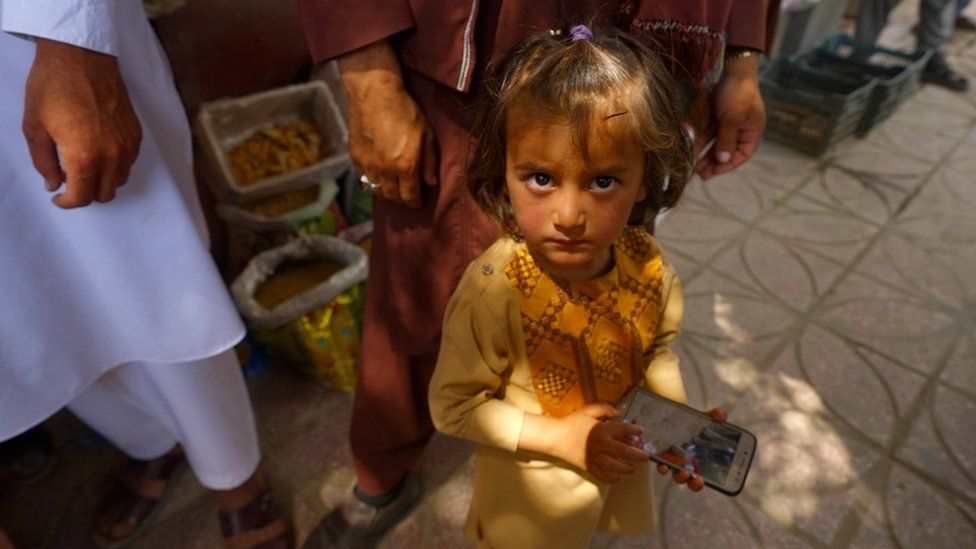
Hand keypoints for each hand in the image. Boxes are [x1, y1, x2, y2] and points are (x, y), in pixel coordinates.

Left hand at [22, 39, 141, 207]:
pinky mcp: (136, 133)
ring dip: (103, 180)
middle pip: (105, 194)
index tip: (58, 197)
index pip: (81, 197)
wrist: (81, 56)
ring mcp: (127, 144)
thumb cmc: (54, 85)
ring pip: (120, 180)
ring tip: (85, 166)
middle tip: (70, 182)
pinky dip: (116, 165)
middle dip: (86, 193)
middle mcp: (111, 154)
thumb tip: (53, 183)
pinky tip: (99, 151)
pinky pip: (129, 162)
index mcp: (84, 156)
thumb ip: (43, 162)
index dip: (66, 202)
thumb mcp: (34, 126)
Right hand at [338, 40, 437, 208]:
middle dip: (402, 200)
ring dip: (386, 193)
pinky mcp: (355, 157)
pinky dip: (371, 182)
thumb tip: (431, 183)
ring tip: (393, 188)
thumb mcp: (426, 134)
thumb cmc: (405, 110)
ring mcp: (367, 164)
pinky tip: (378, 177)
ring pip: (376, 191)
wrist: (375, 92)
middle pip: (392, 197)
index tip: (418, 202)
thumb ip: (429, 162)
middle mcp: (385, 170)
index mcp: (405, 166)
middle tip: (407, 196)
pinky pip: (363, 179)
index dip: (415, 203)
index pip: (410, 196)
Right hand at [548, 403, 649, 483]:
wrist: (555, 437)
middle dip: (637, 454)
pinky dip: (610, 479)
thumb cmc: (572, 422)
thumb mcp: (587, 410)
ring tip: (632, 469)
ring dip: (625, 469)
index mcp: (601, 429)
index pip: (623, 430)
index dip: (634, 431)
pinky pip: (601, 475)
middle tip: (646, 457)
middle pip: (623, 451)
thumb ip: (604, 408)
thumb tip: (619, 412)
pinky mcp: (587, 466)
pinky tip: (617, 478)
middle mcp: (599, 444)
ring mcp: (593, 456)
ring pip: (614, 466)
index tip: (641, 431)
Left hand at [656, 407, 726, 491]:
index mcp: (693, 462)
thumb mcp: (704, 418)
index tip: (700, 481)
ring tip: (666, 467)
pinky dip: (653, 456)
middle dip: (684, 479)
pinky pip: (654, 457)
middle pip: (681, 478)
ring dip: (665, 469)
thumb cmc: (692, 422)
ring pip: (666, 470)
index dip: (697, 483)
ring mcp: (666, 457)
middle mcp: (679, 463)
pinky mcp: (655, 449)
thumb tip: (721, 415)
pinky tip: (655, 455)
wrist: (672, 414)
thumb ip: (715, 415)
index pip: (696, 479)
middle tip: (687, 474)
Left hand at [696, 55, 763, 179]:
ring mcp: (728, 122)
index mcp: (752, 130)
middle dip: (714, 163)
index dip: (729, 165)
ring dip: (706, 155)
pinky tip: (692, 150)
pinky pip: (707, 133)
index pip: (742, 154)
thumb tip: (723, 160)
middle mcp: (741, 128)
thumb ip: (727, 139)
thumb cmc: (738, 92)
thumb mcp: (733, 117)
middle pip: (727, 151)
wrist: (729, 67)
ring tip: (695, 167)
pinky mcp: (716, 116)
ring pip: (715, 144)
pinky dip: (701, 141)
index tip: (715, 172)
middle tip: (702, 175)